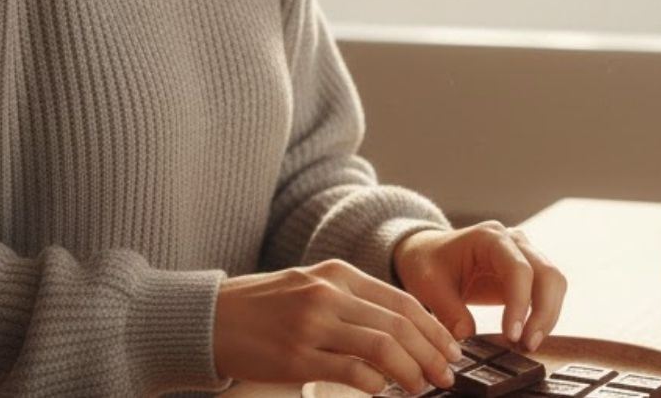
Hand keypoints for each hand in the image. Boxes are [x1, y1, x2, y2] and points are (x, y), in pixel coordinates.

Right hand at [211, 260, 463, 393]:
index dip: (434, 328)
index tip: (451, 350)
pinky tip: (383, 392)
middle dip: (432, 353)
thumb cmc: (262, 307)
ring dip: (412, 372)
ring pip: (383, 347)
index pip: (403, 300)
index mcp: (338, 273)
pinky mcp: (297, 357)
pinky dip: (376, 384)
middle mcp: (329, 293)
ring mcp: (313, 324)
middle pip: (400, 324)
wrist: (209, 318)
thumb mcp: (310, 286)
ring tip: (422, 387)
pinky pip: (352, 372)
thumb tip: (400, 330)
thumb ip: (351, 300)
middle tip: (447, 375)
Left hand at [392, 221, 568, 353]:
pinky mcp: (528, 272)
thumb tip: (467, 337)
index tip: (512, 335)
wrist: (429, 253)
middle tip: (528, 345)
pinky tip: (526, 338)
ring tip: (528, 345)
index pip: (518, 269)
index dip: (520, 303)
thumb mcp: (428, 285)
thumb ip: (448, 310)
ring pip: (554, 284)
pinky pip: (547, 293)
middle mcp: (514, 241)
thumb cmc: (427, 263)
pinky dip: (543, 316)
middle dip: (544, 313)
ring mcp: (525, 254)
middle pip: (548, 274)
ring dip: (548, 316)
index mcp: (489, 237)